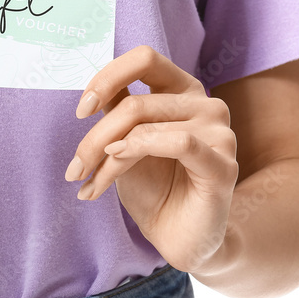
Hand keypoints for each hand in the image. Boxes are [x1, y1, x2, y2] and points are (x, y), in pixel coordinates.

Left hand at [64, 45, 238, 273]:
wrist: (177, 238)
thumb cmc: (153, 187)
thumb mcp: (124, 141)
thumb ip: (116, 111)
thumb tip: (90, 93)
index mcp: (183, 90)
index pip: (144, 59)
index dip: (107, 77)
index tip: (81, 110)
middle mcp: (206, 104)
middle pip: (135, 103)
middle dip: (95, 138)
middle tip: (75, 170)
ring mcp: (220, 132)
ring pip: (145, 126)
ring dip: (106, 158)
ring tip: (91, 184)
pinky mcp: (224, 164)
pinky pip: (178, 142)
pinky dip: (138, 150)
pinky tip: (116, 164)